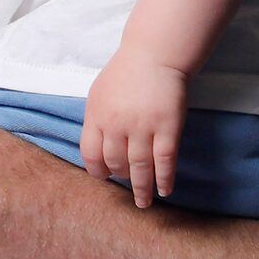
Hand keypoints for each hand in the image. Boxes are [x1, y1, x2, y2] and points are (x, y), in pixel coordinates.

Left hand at [83, 55, 187, 209]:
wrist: (155, 54)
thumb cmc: (126, 72)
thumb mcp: (99, 93)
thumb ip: (97, 120)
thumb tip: (97, 148)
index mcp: (97, 116)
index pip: (91, 154)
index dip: (98, 170)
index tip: (105, 176)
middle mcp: (117, 125)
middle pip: (116, 163)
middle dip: (122, 177)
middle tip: (130, 185)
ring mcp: (143, 127)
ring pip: (139, 167)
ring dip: (142, 189)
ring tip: (144, 203)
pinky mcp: (167, 128)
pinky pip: (164, 161)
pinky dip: (164, 179)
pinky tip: (165, 190)